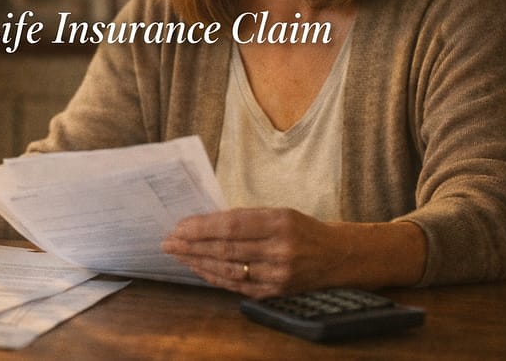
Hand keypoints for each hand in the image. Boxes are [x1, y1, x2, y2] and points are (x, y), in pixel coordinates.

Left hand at [161, 207, 352, 297]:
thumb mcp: (278, 212)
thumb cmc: (302, 228)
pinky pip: (236, 286)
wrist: (337, 257)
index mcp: (280, 223)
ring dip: (197, 262)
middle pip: (226, 249)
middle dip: (192, 245)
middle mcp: (279, 251)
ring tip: (177, 254)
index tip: (179, 226)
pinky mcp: (275, 292)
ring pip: (228, 269)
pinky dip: (214, 276)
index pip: (231, 226)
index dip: (201, 227)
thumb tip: (203, 223)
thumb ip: (245, 218)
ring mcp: (277, 275)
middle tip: (168, 241)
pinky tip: (198, 268)